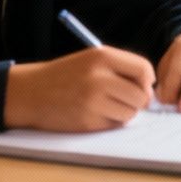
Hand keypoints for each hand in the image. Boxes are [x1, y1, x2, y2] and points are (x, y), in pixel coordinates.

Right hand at [4, 46, 154, 131]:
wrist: (30, 92)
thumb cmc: (65, 75)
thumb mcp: (91, 59)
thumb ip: (121, 68)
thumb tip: (150, 89)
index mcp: (102, 57)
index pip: (143, 69)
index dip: (147, 80)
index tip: (143, 85)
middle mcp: (99, 77)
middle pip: (140, 95)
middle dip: (138, 100)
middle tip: (125, 99)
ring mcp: (92, 101)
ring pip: (130, 113)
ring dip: (124, 112)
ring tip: (107, 106)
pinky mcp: (87, 121)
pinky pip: (114, 125)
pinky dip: (110, 122)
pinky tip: (94, 114)